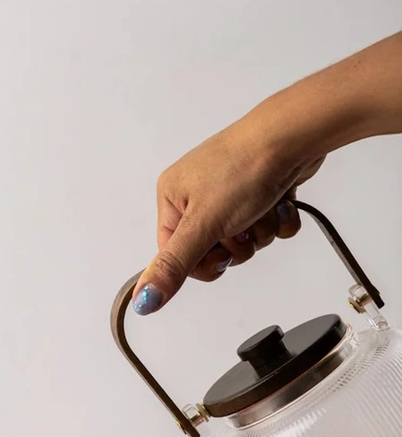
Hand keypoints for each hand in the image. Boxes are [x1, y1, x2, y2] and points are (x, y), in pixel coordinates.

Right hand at [132, 119, 324, 314]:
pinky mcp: (260, 192)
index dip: (204, 262)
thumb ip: (173, 266)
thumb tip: (142, 300)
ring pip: (245, 241)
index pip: (178, 255)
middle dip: (237, 246)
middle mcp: (198, 194)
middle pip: (214, 251)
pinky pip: (267, 227)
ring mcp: (230, 192)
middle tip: (243, 226)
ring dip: (260, 232)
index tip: (220, 253)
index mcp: (173, 198)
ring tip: (263, 208)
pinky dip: (278, 221)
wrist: (294, 136)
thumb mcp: (202, 225)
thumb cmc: (244, 166)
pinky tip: (279, 202)